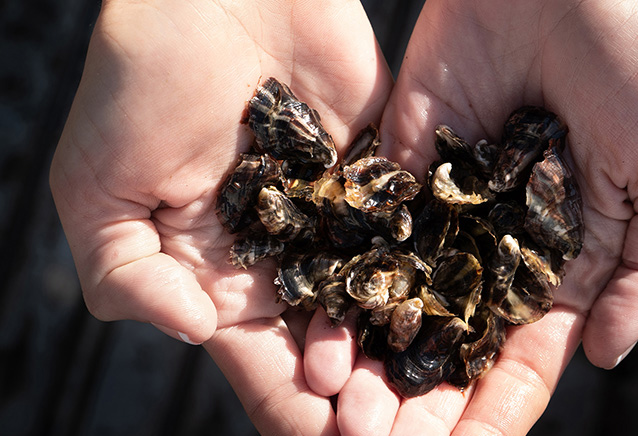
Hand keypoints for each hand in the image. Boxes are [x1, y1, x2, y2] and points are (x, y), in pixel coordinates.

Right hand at [49, 0, 391, 433]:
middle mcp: (285, 260)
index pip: (259, 363)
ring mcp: (337, 221)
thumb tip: (193, 332)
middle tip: (386, 429)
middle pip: (328, 348)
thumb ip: (127, 274)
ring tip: (423, 391)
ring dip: (399, 351)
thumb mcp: (97, 188)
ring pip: (377, 303)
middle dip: (357, 396)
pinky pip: (410, 235)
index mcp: (218, 277)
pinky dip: (429, 275)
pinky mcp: (381, 178)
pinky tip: (454, 312)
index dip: (291, 405)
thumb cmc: (140, 83)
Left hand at [335, 0, 637, 433]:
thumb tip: (605, 354)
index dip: (495, 407)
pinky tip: (322, 334)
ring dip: (371, 358)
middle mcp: (497, 244)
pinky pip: (369, 236)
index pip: (525, 353)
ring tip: (342, 406)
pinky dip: (344, 286)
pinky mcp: (398, 168)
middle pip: (452, 342)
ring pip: (401, 302)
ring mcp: (443, 209)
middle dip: (418, 398)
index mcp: (564, 258)